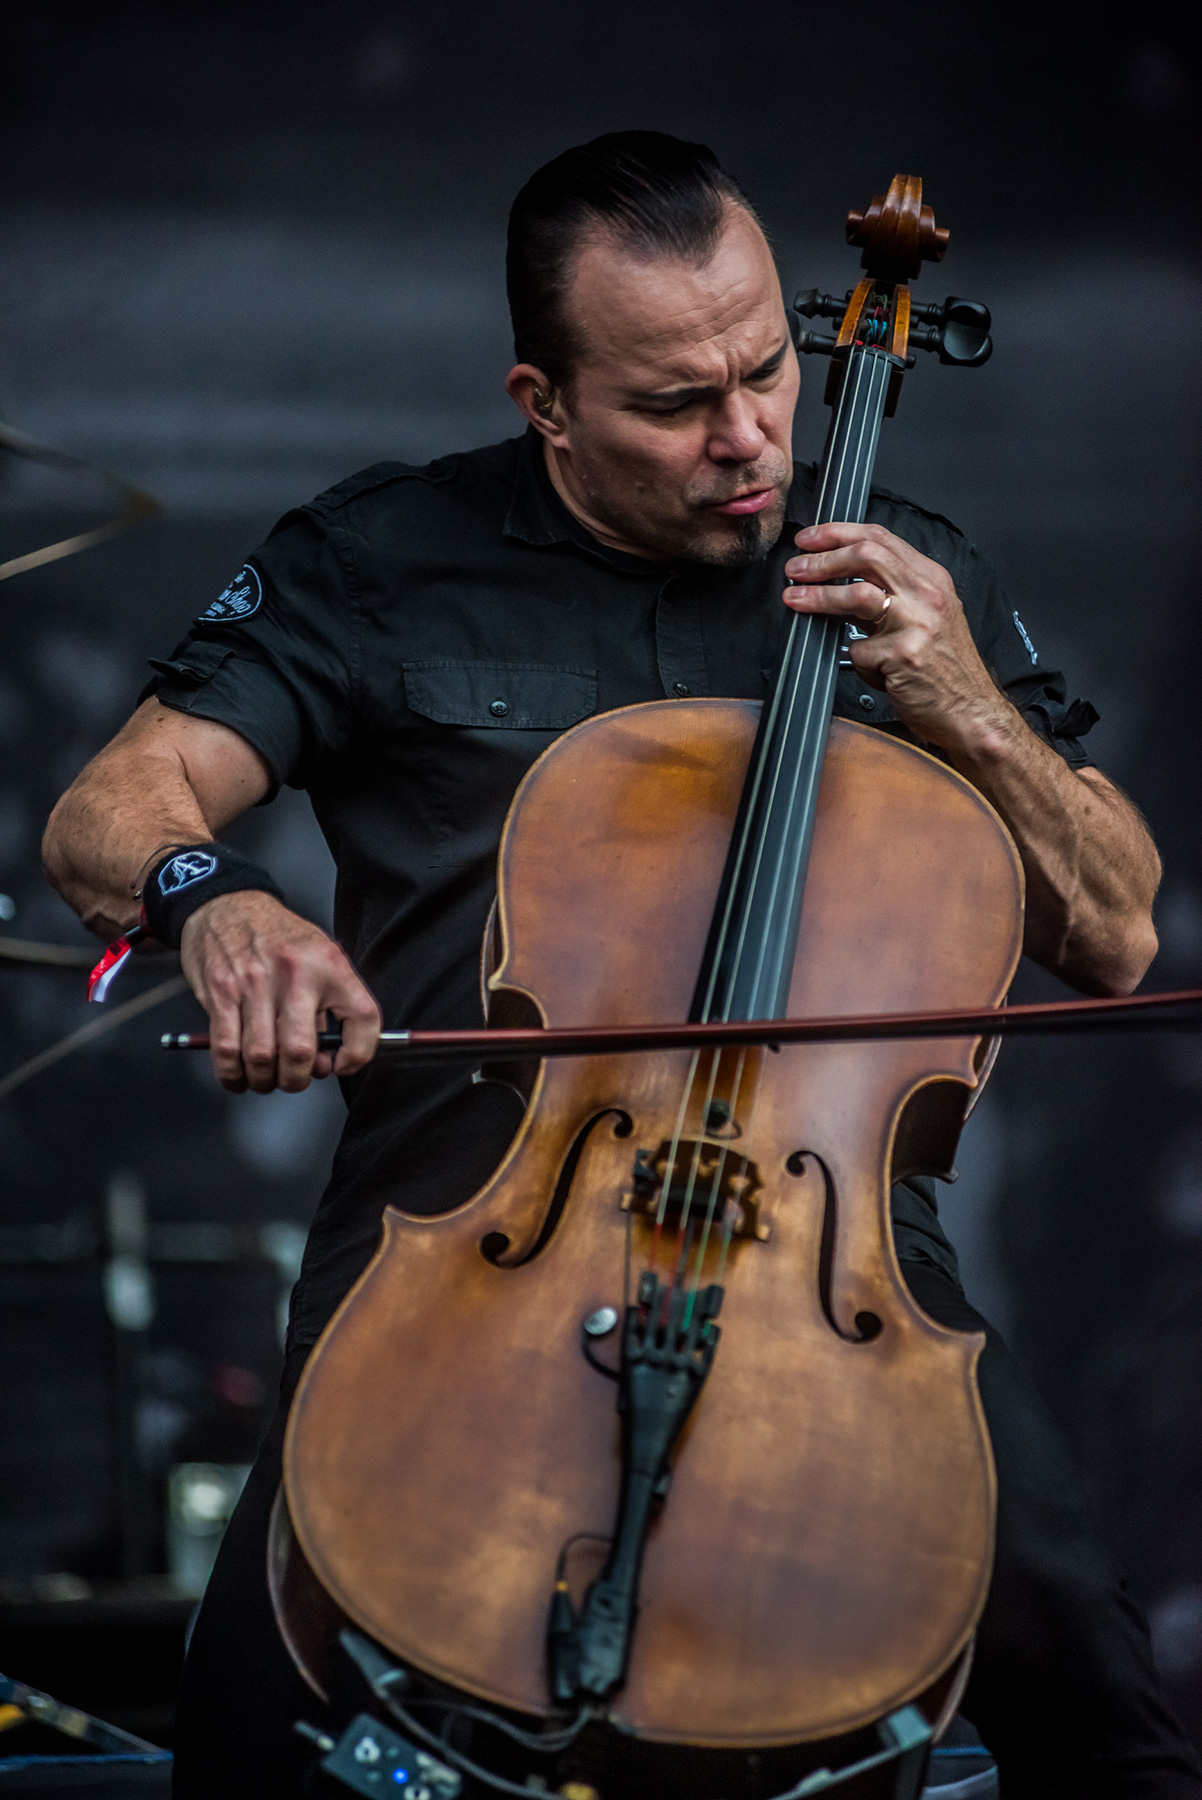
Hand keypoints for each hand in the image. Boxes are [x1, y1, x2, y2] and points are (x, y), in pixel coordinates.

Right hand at [180, 890, 380, 1093]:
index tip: (342, 1065)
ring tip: (266, 1077)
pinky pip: (226, 1049)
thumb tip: (327, 1058)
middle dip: (297, 1078)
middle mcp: (295, 974)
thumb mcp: (320, 954)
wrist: (227, 904)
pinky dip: (232, 1073)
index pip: (363, 1017)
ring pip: (261, 1056)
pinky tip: (238, 1075)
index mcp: (329, 964)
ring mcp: (254, 984)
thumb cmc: (277, 935)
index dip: (358, 1054)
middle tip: (294, 1078)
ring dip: (264, 1080)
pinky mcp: (221, 992)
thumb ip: (329, 1004)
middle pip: (301, 1051)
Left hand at [783, 522, 1010, 754]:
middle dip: (822, 559)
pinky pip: (860, 651)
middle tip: (795, 569)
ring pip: (857, 594)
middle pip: (866, 554)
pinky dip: (857, 661)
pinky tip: (871, 670)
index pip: (880, 537)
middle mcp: (928, 594)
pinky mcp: (905, 655)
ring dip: (818, 595)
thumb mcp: (923, 620)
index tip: (809, 540)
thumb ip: (887, 596)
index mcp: (931, 579)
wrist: (971, 712)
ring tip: (795, 599)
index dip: (837, 533)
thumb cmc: (944, 670)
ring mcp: (918, 623)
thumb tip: (837, 582)